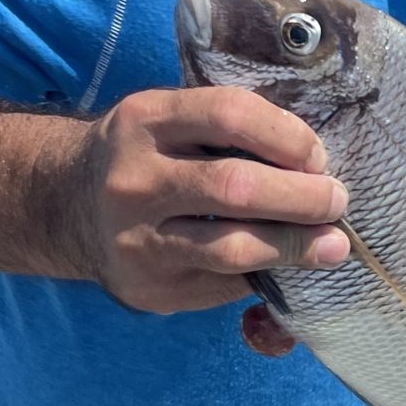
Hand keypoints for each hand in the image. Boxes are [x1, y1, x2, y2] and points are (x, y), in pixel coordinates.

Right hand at [70, 85, 348, 315]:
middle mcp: (135, 180)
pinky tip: (289, 265)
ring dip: (297, 246)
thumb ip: (229, 129)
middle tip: (337, 201)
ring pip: (234, 249)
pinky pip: (224, 285)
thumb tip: (317, 160)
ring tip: (333, 245)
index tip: (317, 155)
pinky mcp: (149, 289)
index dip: (288, 136)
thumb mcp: (171, 120)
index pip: (231, 116)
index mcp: (146, 121)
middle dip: (303, 197)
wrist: (68, 206)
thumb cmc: (148, 155)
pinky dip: (267, 275)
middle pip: (236, 188)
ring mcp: (137, 240)